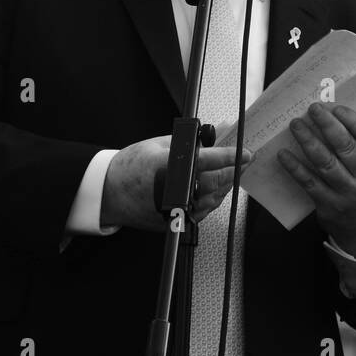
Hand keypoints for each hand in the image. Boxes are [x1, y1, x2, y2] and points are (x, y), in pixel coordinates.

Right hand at [101, 135, 252, 231]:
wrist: (110, 193)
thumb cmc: (130, 167)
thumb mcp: (158, 144)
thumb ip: (189, 142)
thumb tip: (213, 135)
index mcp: (168, 166)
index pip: (207, 161)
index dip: (230, 157)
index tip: (245, 153)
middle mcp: (174, 191)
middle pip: (215, 182)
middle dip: (234, 171)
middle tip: (245, 162)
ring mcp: (176, 209)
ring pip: (213, 198)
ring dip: (226, 185)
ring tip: (231, 172)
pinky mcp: (176, 220)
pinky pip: (204, 210)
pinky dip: (214, 198)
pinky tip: (216, 187)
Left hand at [277, 102, 355, 256]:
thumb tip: (335, 114)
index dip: (353, 121)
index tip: (335, 107)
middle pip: (347, 147)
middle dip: (327, 125)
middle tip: (312, 109)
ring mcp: (350, 195)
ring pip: (326, 163)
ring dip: (308, 141)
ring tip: (296, 125)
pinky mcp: (330, 206)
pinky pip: (309, 182)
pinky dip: (295, 167)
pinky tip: (283, 154)